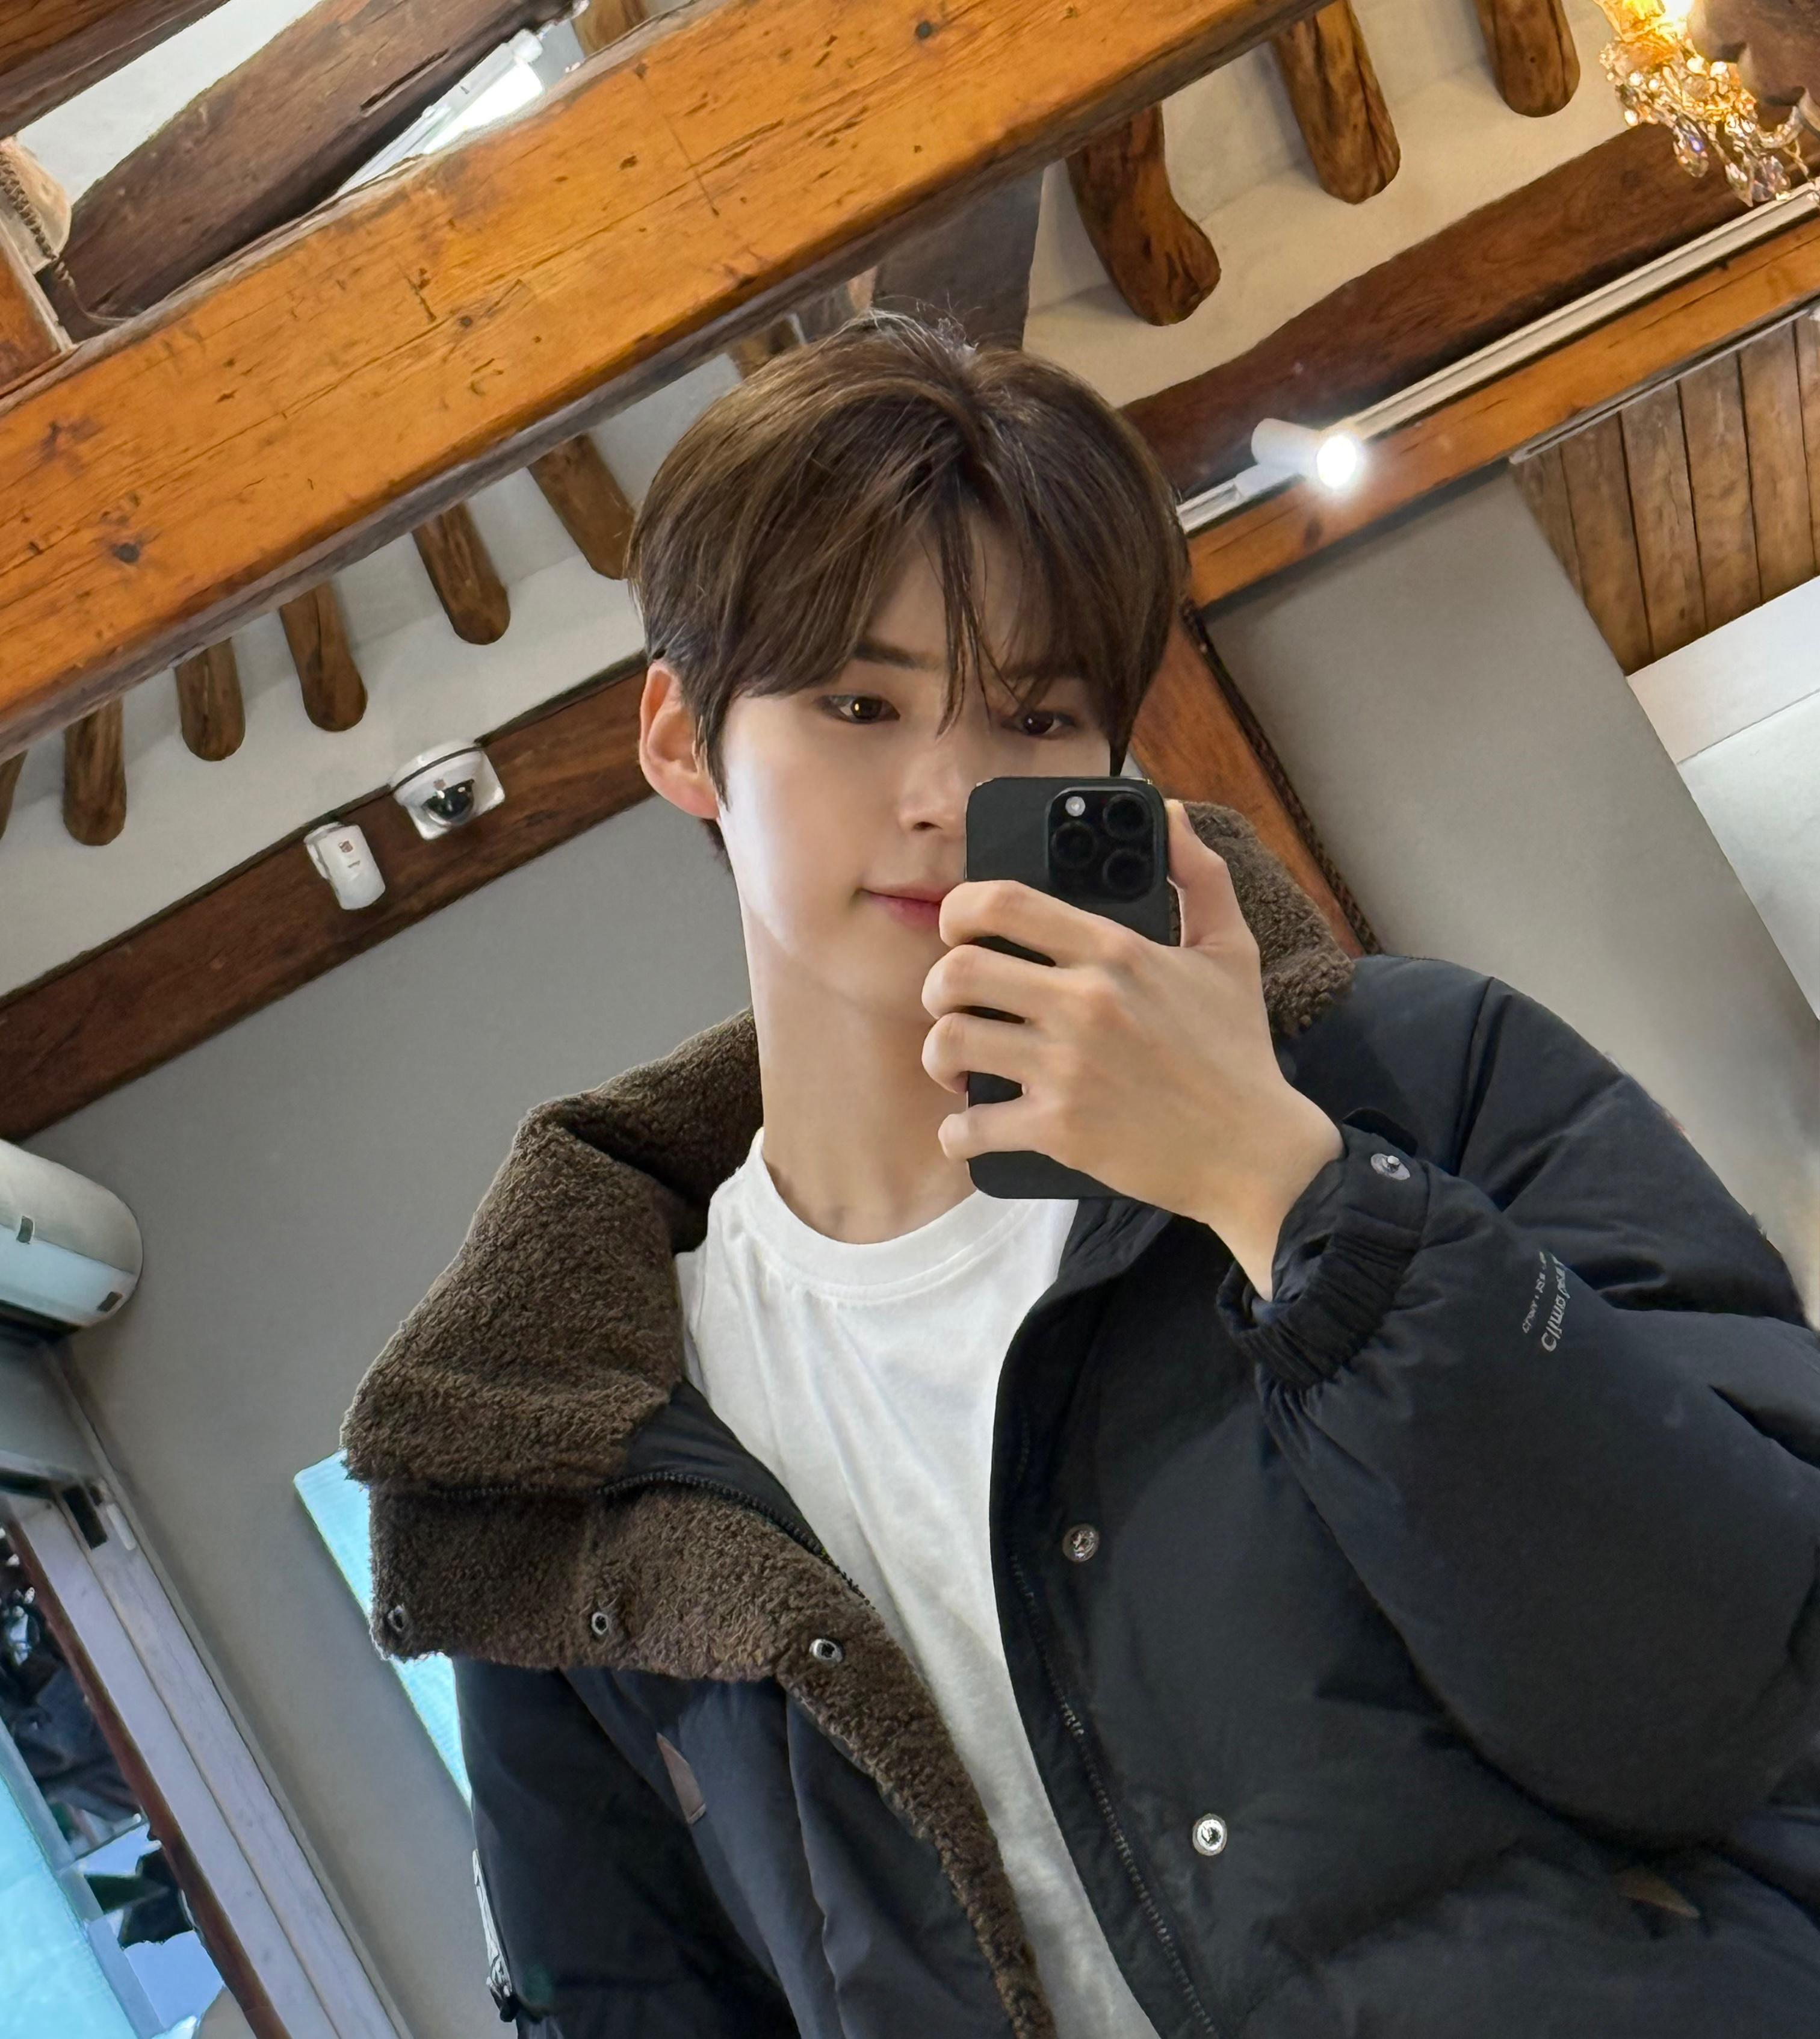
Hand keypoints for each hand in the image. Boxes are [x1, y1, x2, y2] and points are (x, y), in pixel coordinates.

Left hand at [921, 800, 1341, 1296]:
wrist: (1256, 1152)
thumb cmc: (1238, 1052)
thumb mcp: (1231, 951)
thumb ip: (1198, 875)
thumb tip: (1171, 815)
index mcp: (1116, 951)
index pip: (1004, 902)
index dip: (959, 909)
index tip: (958, 928)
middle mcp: (1085, 1003)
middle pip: (956, 971)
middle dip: (937, 987)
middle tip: (953, 1003)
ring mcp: (1068, 1068)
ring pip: (951, 1041)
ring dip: (940, 1055)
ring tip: (958, 1062)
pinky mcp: (1061, 1130)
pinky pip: (972, 1127)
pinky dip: (960, 1133)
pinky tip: (973, 1129)